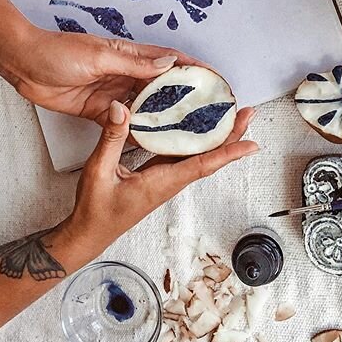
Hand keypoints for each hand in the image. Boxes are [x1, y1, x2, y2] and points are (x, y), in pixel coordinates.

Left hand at [9, 29, 200, 124]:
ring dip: (165, 119)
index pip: (172, 61)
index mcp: (130, 56)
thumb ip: (134, 64)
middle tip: (209, 115)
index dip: (196, 70)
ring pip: (148, 109)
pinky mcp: (100, 112)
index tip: (217, 81)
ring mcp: (114, 94)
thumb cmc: (57, 51)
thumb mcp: (99, 56)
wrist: (23, 63)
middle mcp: (127, 74)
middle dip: (187, 99)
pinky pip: (125, 124)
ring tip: (188, 134)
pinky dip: (139, 133)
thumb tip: (169, 64)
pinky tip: (153, 144)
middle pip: (164, 89)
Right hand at [60, 101, 257, 252]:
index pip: (202, 165)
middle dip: (230, 136)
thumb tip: (122, 109)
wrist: (90, 232)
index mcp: (161, 182)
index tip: (252, 143)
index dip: (228, 152)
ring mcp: (165, 180)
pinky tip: (197, 129)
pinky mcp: (158, 177)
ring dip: (216, 138)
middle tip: (246, 113)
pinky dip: (195, 142)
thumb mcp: (98, 170)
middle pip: (207, 158)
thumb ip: (111, 138)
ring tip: (228, 116)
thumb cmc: (95, 209)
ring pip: (197, 157)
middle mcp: (169, 182)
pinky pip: (183, 157)